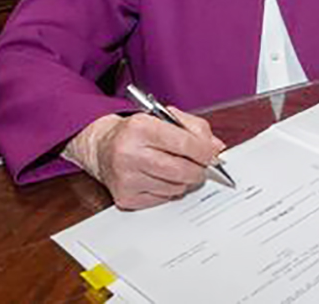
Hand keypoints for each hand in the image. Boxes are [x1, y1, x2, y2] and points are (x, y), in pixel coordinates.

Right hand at [67, 109, 225, 210]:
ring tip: (177, 170)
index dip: (203, 151)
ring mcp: (125, 177)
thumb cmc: (137, 132)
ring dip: (183, 181)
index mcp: (140, 127)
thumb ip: (194, 128)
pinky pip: (162, 199)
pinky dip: (168, 191)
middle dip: (198, 170)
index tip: (212, 155)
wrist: (102, 148)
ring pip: (174, 187)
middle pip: (180, 170)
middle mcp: (129, 152)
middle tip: (201, 167)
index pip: (183, 143)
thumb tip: (216, 148)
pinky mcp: (125, 197)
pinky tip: (160, 178)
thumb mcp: (164, 118)